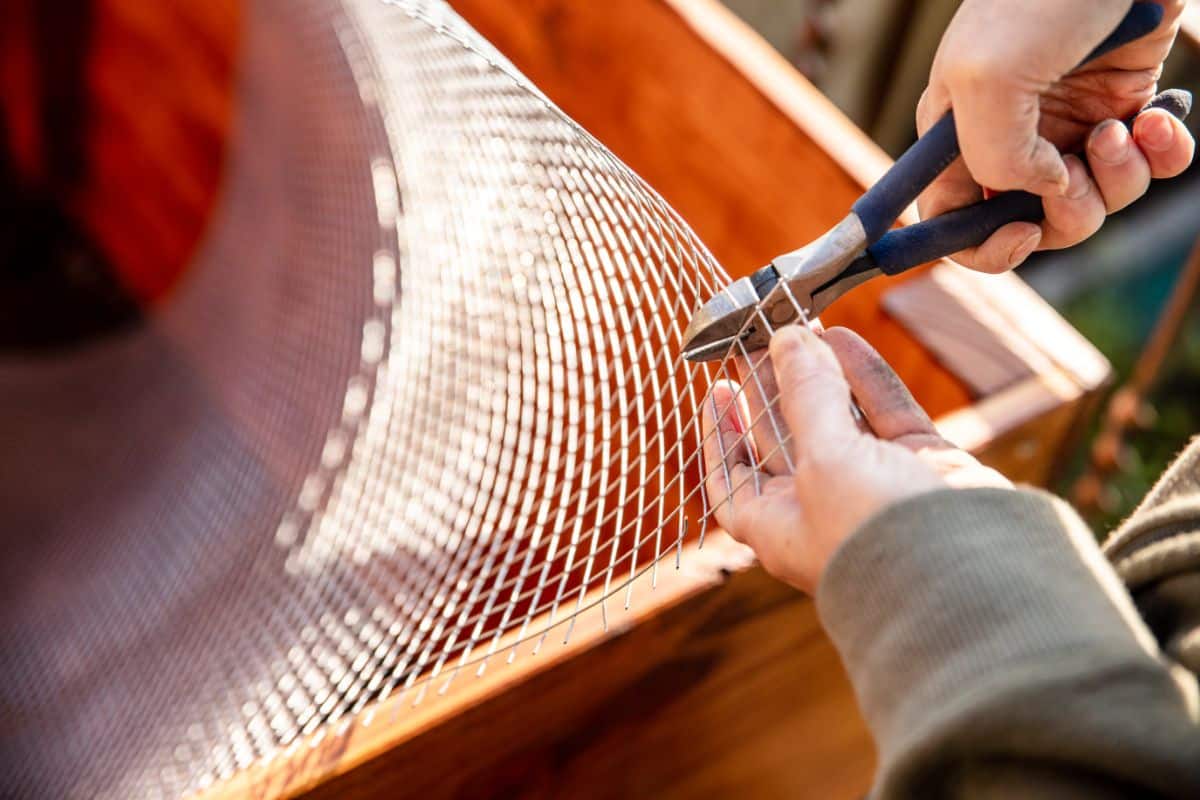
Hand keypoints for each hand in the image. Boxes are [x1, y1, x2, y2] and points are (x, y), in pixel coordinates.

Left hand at [700, 326, 1009, 592]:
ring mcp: (875, 486)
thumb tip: (788, 340)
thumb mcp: (824, 459)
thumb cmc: (877, 536)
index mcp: (780, 527)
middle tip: (759, 339)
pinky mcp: (920, 468)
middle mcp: (823, 508)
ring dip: (817, 375)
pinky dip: (865, 378)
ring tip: (798, 326)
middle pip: (783, 440)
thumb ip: (807, 394)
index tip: (716, 393)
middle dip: (770, 389)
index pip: (734, 479)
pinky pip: (885, 415)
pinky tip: (842, 338)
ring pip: (836, 420)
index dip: (721, 437)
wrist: (975, 573)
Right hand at [919, 0, 1193, 272]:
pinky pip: (1147, 167)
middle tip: (1078, 173)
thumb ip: (996, 159)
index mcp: (955, 136)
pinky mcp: (1123, 106)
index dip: (982, 246)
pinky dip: (1160, 156)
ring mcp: (1067, 125)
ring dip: (1116, 180)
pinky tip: (1155, 119)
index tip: (1020, 232)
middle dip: (1064, 215)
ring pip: (1093, 202)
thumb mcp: (989, 80)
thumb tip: (1040, 192)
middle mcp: (1009, 138)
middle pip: (1030, 223)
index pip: (949, 221)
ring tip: (1121, 129)